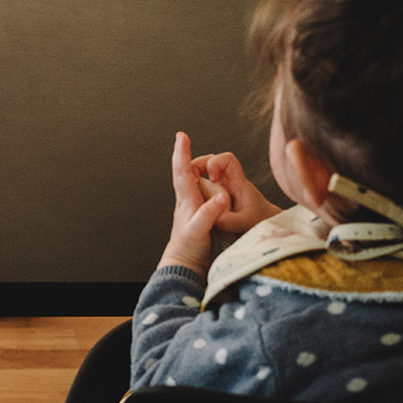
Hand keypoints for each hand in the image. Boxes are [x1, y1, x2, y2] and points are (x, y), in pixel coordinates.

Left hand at [158, 131, 227, 275]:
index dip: (182, 154)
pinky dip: (196, 180)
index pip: (183, 172)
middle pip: (182, 172)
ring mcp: (189, 207)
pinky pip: (195, 191)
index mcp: (187, 201)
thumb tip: (221, 196)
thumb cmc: (190, 249)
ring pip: (187, 181)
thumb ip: (210, 214)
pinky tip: (198, 179)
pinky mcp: (195, 214)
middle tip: (181, 137)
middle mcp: (185, 201)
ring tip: (186, 151)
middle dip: (182, 154)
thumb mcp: (200, 231)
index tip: (181, 137)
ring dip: (188, 164)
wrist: (184, 265)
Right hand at [193, 150, 281, 236]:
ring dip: (191, 175)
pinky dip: (193, 185)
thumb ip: (231, 220)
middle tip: (191, 180)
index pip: (227, 159)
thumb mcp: (245, 223)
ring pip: (202, 170)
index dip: (215, 163)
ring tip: (186, 190)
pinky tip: (189, 198)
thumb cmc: (257, 220)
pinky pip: (201, 182)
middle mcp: (228, 180)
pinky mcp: (214, 193)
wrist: (261, 223)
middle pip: (209, 160)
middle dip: (196, 165)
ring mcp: (220, 185)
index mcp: (238, 182)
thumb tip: (214, 219)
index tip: (212, 179)